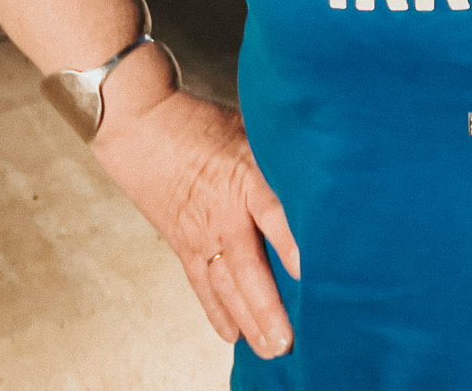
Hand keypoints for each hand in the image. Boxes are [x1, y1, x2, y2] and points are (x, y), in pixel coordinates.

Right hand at [92, 74, 300, 360]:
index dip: (292, 243)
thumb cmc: (202, 123)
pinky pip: (201, 285)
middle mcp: (223, 213)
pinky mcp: (183, 244)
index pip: (274, 213)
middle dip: (269, 306)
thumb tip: (330, 165)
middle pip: (249, 267)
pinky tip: (233, 334)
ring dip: (248, 320)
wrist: (141, 127)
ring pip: (226, 286)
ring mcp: (200, 233)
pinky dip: (217, 312)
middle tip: (290, 339)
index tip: (310, 271)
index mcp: (245, 177)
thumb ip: (282, 154)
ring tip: (270, 348)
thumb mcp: (250, 127)